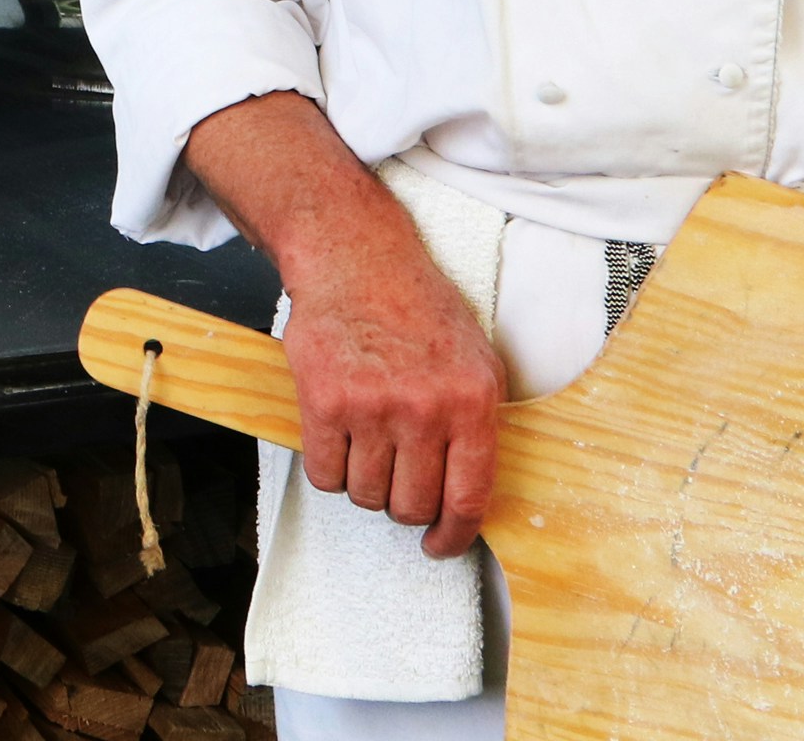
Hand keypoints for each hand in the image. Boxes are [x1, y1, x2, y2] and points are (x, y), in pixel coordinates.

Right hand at [180, 91, 504, 556]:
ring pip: (366, 496)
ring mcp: (374, 406)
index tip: (441, 545)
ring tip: (368, 442)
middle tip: (397, 475)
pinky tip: (339, 435)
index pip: (469, 498)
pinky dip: (330, 467)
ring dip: (365, 482)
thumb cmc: (417, 309)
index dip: (454, 535)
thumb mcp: (475, 358)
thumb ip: (477, 425)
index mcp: (473, 400)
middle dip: (403, 503)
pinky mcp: (325, 401)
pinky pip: (326, 475)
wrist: (357, 259)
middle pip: (411, 507)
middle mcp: (426, 407)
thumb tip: (470, 498)